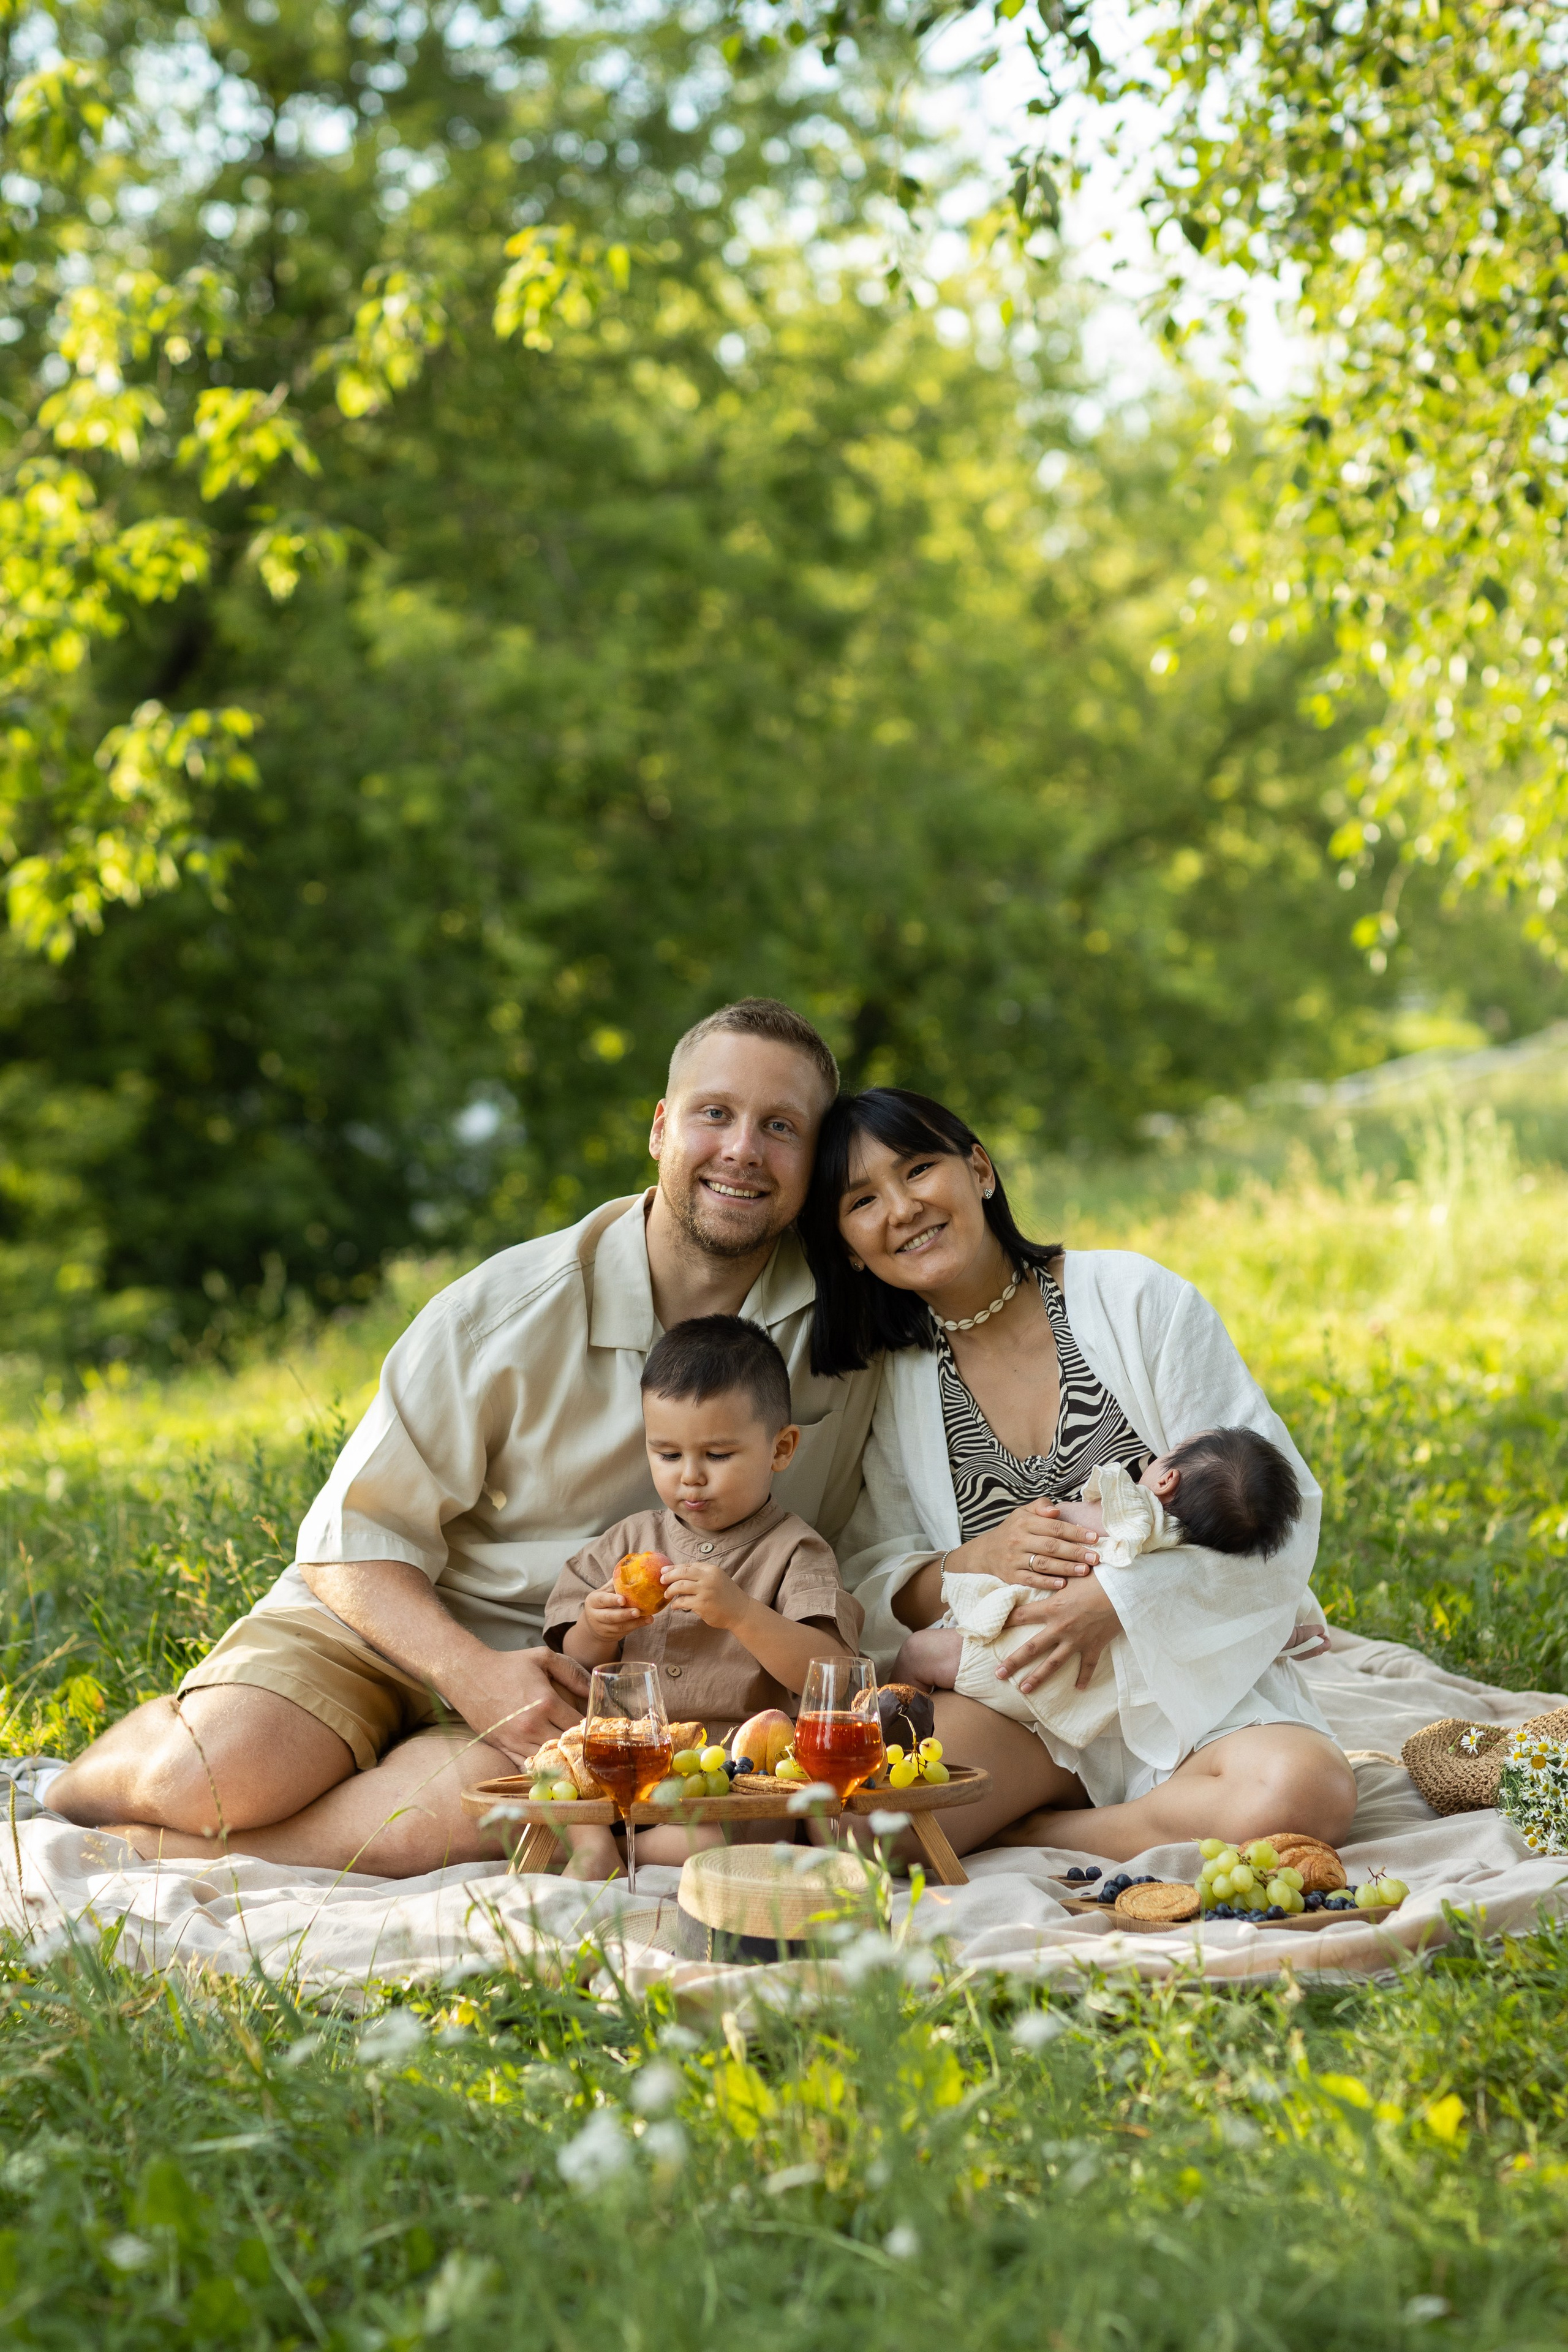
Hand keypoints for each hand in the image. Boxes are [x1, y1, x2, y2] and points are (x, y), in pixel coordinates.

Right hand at [449, 1645, 587, 1767]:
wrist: (468, 1674)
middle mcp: (532, 1725)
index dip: (590, 1728)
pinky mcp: (503, 1748)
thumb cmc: (508, 1665)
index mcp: (545, 1703)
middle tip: (586, 1743)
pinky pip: (527, 1766)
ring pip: (548, 1759)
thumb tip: (594, 1690)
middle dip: (578, 1745)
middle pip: (566, 1746)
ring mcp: (516, 1740)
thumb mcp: (543, 1657)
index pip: (579, 1725)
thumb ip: (572, 1672)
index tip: (595, 1728)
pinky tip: (549, 1761)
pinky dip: (540, 1766)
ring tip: (570, 1753)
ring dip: (560, 1757)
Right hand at [582, 1586, 646, 1645]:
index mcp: (593, 1601)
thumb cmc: (603, 1601)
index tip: (623, 1599)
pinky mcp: (610, 1636)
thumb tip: (633, 1567)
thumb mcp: (605, 1591)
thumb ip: (615, 1583)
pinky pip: (624, 1632)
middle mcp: (595, 1615)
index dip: (611, 1600)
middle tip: (638, 1611)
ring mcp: (602, 1628)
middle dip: (624, 1614)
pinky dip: (636, 1626)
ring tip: (648, 1618)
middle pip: (609, 1616)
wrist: (593, 1624)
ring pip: (618, 1627)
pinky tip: (647, 1621)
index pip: (601, 1600)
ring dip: (634, 1623)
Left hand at [660, 1557, 744, 1630]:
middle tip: (661, 1580)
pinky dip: (676, 1604)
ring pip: (680, 1586)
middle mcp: (708, 1578)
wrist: (741, 1611)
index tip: (664, 1571)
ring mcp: (705, 1591)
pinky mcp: (702, 1604)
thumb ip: (701, 1575)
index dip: (674, 1568)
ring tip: (667, 1595)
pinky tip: (675, 1606)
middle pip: (682, 1572)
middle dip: (669, 1576)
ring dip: (670, 1590)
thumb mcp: (717, 1579)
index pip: (688, 1565)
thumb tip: (678, 1573)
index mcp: (711, 1569)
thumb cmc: (726, 1595)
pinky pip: (683, 1602)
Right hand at [949, 1500, 1098, 1593]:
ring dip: (1066, 1568)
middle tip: (1096, 1557)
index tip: (1094, 1537)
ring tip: (1085, 1570)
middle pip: (1051, 1546)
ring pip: (1043, 1564)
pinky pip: (1031, 1580)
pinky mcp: (1011, 1576)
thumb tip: (1056, 1510)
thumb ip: (1041, 1506)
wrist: (985, 1553)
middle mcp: (1018, 1539)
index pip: (1054, 1526)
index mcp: (1024, 1522)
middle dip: (1076, 1552)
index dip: (1075, 1532)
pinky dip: (1047, 1582)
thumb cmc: (1011, 1531)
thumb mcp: (1022, 1512)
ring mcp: (1014, 1559)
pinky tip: (1063, 1584)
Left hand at [994, 1576, 1121, 1693]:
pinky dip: (1084, 1677)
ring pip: (1053, 1663)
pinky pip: (1088, 1666)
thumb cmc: (1099, 1576)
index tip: (989, 1630)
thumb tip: (1041, 1568)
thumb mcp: (1072, 1574)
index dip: (1004, 1621)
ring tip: (1024, 1689)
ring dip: (1038, 1677)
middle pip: (1031, 1648)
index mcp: (1052, 1608)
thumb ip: (1054, 1577)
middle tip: (998, 1674)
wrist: (1126, 1589)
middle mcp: (1061, 1628)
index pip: (1021, 1616)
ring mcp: (1077, 1640)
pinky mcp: (1094, 1646)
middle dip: (1012, 1662)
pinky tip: (1079, 1689)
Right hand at [1280, 1618, 1331, 1663]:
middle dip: (1317, 1640)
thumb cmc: (1299, 1634)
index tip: (1320, 1632)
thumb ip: (1320, 1629)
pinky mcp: (1294, 1655)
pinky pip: (1302, 1649)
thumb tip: (1320, 1632)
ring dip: (1310, 1642)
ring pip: (1310, 1649)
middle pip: (1319, 1647)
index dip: (1325, 1637)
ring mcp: (1301, 1656)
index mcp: (1317, 1651)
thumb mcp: (1312, 1629)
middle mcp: (1310, 1656)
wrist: (1282, 1638)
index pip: (1328, 1645)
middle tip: (1312, 1633)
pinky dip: (1303, 1644)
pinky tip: (1298, 1639)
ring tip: (1304, 1635)